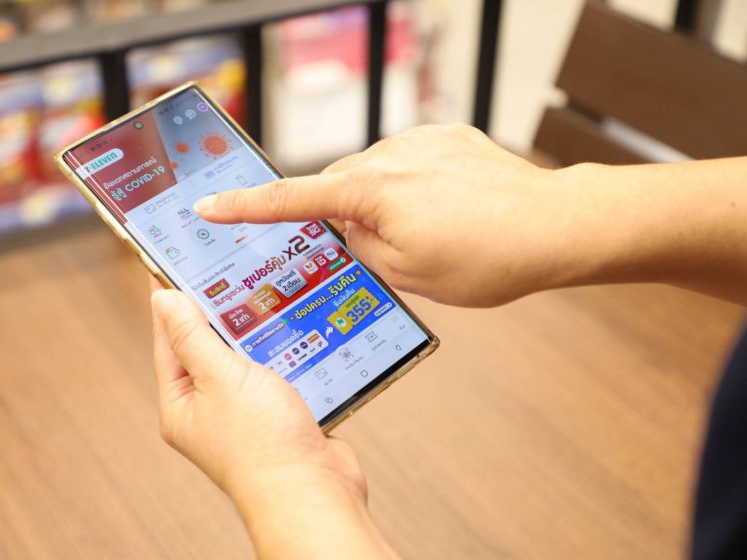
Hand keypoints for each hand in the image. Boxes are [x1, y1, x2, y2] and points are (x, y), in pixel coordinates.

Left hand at [150, 279, 401, 558]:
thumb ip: (192, 336)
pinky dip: (283, 350)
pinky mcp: (279, 414)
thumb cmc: (262, 443)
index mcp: (181, 404)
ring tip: (263, 291)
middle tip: (226, 269)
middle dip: (218, 311)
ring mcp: (245, 414)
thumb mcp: (220, 377)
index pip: (169, 340)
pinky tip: (293, 327)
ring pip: (246, 358)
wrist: (313, 491)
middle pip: (207, 347)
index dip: (170, 301)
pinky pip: (275, 372)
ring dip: (255, 330)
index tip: (172, 263)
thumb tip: (164, 300)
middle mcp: (209, 410)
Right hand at [194, 124, 570, 306]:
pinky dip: (413, 187)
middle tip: (374, 252)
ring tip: (429, 237)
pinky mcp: (448, 137)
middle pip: (337, 186)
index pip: (292, 200)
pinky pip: (409, 163)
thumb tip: (344, 227)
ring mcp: (420, 141)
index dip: (245, 206)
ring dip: (383, 204)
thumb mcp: (406, 275)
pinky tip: (446, 212)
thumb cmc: (486, 259)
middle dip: (343, 216)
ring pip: (375, 175)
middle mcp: (389, 156)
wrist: (553, 226)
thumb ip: (359, 246)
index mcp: (371, 192)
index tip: (209, 205)